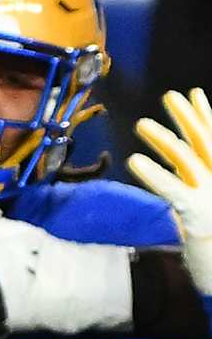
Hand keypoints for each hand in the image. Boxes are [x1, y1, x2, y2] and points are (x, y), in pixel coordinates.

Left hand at [129, 87, 211, 294]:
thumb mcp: (201, 208)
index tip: (194, 95)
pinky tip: (135, 161)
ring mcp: (210, 197)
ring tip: (140, 124)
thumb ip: (193, 184)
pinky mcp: (196, 214)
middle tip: (169, 96)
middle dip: (187, 118)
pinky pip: (173, 189)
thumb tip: (179, 166)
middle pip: (203, 143)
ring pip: (188, 159)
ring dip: (164, 140)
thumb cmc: (211, 243)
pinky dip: (154, 174)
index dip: (205, 117)